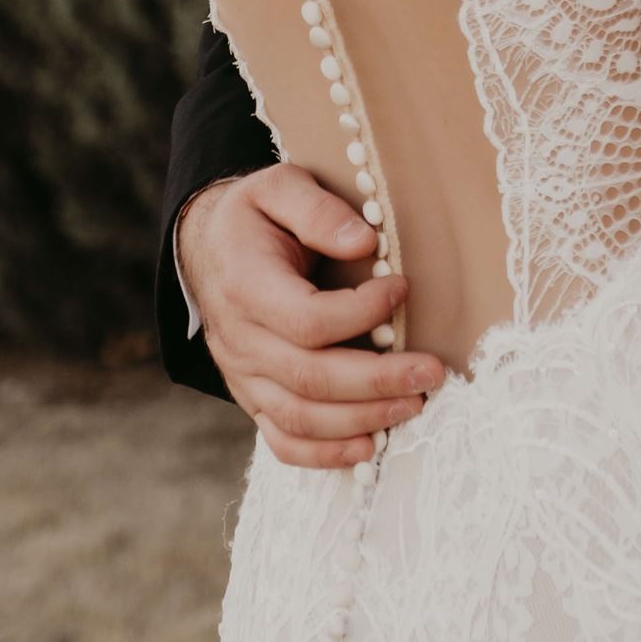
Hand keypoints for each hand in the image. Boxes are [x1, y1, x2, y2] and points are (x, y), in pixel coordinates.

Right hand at [176, 165, 445, 467]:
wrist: (208, 248)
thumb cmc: (255, 215)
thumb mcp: (279, 187)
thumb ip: (318, 211)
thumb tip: (364, 243)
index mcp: (246, 285)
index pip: (308, 318)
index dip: (361, 312)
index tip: (402, 288)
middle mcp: (240, 340)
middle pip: (311, 377)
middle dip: (378, 380)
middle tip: (432, 370)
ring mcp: (243, 375)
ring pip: (301, 417)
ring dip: (363, 418)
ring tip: (415, 404)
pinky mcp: (252, 396)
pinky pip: (283, 439)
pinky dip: (325, 454)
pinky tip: (369, 446)